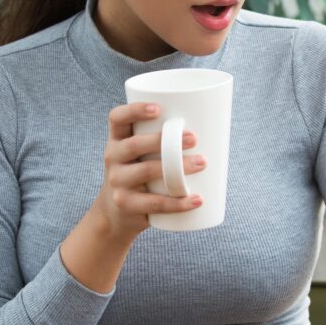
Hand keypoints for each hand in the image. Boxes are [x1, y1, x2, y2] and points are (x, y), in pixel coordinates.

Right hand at [96, 102, 204, 240]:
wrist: (115, 215)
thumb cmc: (140, 176)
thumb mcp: (140, 156)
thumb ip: (163, 142)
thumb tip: (213, 126)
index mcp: (117, 140)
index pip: (117, 118)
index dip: (134, 110)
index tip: (158, 109)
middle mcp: (112, 157)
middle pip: (134, 145)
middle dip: (164, 140)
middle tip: (194, 138)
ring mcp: (117, 182)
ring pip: (146, 171)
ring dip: (177, 167)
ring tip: (202, 163)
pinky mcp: (126, 204)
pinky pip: (153, 203)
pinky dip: (178, 203)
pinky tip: (196, 199)